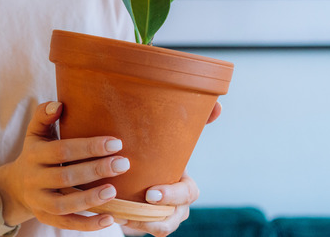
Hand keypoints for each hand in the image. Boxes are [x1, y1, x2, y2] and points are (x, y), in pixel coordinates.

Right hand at [0, 101, 129, 230]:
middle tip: (123, 164)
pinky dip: (88, 224)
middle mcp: (34, 179)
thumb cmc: (36, 153)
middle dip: (96, 170)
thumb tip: (59, 104)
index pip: (62, 150)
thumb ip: (44, 115)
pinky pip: (67, 224)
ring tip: (114, 191)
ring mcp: (39, 201)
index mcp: (34, 154)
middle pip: (65, 177)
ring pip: (63, 205)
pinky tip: (110, 219)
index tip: (115, 143)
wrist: (16, 186)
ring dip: (90, 199)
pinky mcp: (46, 218)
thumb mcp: (35, 133)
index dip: (88, 147)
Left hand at [120, 101, 221, 236]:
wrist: (140, 172)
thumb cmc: (159, 154)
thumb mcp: (173, 140)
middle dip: (157, 216)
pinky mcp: (144, 224)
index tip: (151, 192)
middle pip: (173, 217)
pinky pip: (138, 230)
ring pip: (157, 228)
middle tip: (133, 207)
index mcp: (185, 186)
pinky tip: (111, 215)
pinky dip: (127, 225)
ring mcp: (162, 217)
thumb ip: (195, 123)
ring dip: (140, 224)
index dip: (172, 196)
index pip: (187, 194)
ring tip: (120, 215)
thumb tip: (219, 105)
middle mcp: (177, 206)